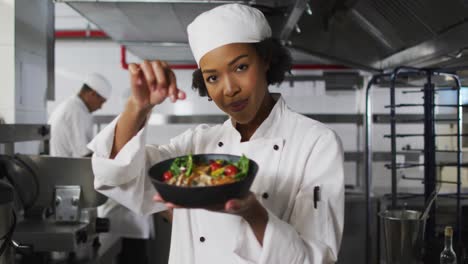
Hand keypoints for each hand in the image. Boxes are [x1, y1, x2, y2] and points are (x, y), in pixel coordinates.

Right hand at [128, 60, 185, 111]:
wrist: (145, 101)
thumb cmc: (157, 94)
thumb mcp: (167, 94)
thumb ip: (176, 93)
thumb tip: (183, 96)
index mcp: (165, 69)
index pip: (170, 73)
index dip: (172, 86)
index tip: (172, 98)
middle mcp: (155, 65)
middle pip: (158, 65)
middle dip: (162, 80)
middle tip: (162, 92)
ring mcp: (143, 66)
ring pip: (146, 63)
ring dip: (150, 77)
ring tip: (152, 89)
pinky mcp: (133, 69)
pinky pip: (133, 66)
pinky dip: (136, 73)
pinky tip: (139, 83)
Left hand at [154, 192, 268, 244]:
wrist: (249, 206)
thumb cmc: (246, 204)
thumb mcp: (244, 203)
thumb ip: (237, 204)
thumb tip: (229, 204)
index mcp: (212, 203)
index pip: (192, 204)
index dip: (179, 202)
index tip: (168, 201)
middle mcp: (206, 200)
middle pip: (186, 200)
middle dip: (171, 198)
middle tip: (156, 196)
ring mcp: (207, 197)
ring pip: (188, 196)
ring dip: (175, 192)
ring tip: (162, 190)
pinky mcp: (210, 193)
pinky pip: (195, 190)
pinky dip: (185, 186)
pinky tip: (179, 182)